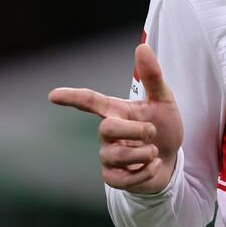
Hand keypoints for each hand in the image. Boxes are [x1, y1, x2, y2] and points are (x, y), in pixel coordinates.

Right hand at [49, 43, 183, 192]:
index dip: (72, 97)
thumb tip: (142, 47)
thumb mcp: (163, 100)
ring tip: (154, 150)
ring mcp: (108, 156)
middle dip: (134, 130)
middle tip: (153, 132)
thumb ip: (152, 76)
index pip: (89, 101)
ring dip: (142, 152)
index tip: (53, 95)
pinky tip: (154, 164)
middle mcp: (108, 133)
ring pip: (114, 155)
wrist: (172, 159)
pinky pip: (119, 179)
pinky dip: (144, 171)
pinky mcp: (113, 177)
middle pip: (106, 128)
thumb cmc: (164, 127)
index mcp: (116, 111)